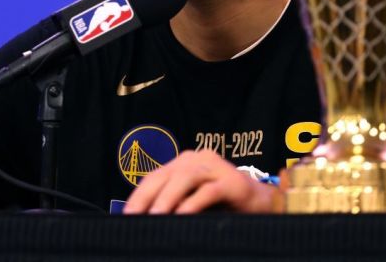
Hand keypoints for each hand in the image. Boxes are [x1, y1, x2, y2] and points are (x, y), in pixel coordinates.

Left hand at [123, 149, 276, 213]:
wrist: (261, 204)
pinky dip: (193, 204)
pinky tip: (182, 216)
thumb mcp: (192, 206)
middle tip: (134, 218)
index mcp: (183, 163)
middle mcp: (197, 159)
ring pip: (184, 178)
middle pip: (165, 175)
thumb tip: (144, 225)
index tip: (124, 216)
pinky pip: (208, 191)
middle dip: (146, 198)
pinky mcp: (231, 181)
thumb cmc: (222, 207)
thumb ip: (172, 209)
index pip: (154, 178)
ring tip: (155, 217)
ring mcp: (215, 167)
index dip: (138, 196)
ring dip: (167, 199)